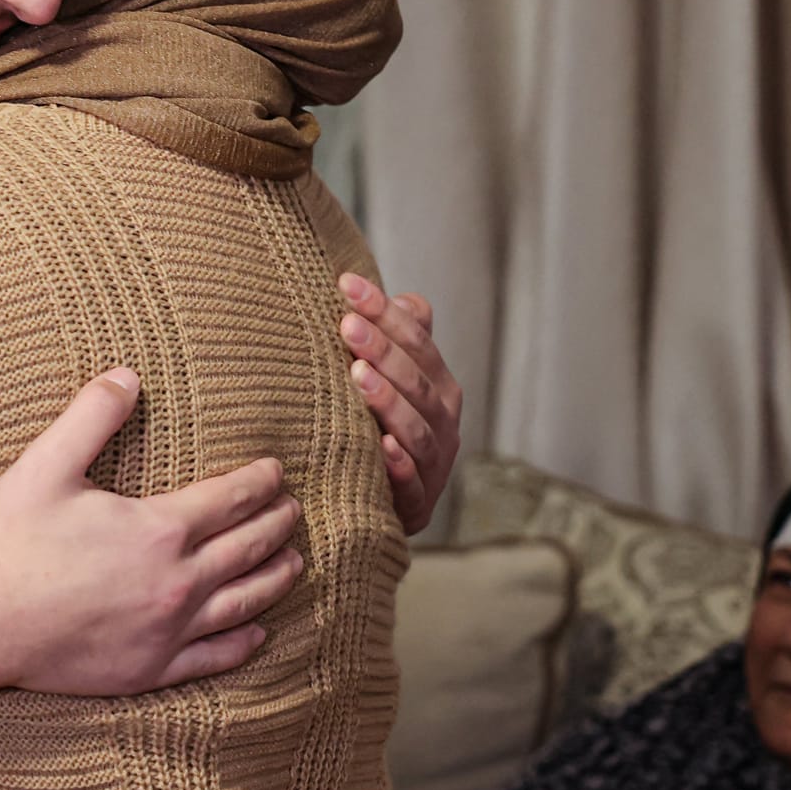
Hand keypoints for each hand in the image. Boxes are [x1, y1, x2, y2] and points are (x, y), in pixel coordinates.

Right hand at [0, 368, 303, 696]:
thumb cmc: (6, 541)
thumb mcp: (44, 465)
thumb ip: (91, 415)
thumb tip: (128, 375)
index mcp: (158, 529)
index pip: (232, 499)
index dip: (260, 482)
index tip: (276, 472)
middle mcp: (176, 582)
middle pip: (248, 548)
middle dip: (277, 524)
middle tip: (294, 509)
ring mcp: (167, 631)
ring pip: (243, 602)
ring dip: (275, 578)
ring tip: (295, 562)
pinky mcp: (150, 669)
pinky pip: (213, 657)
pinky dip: (244, 643)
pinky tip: (259, 632)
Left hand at [337, 277, 463, 534]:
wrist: (387, 505)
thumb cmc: (385, 427)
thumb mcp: (396, 382)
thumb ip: (404, 342)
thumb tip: (408, 300)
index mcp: (438, 385)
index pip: (416, 340)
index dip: (384, 311)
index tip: (347, 284)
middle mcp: (443, 420)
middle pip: (417, 380)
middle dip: (384, 349)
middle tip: (347, 324)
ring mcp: (435, 462)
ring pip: (416, 428)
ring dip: (388, 400)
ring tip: (358, 375)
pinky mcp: (419, 503)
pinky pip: (414, 484)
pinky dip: (400, 465)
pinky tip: (380, 446)